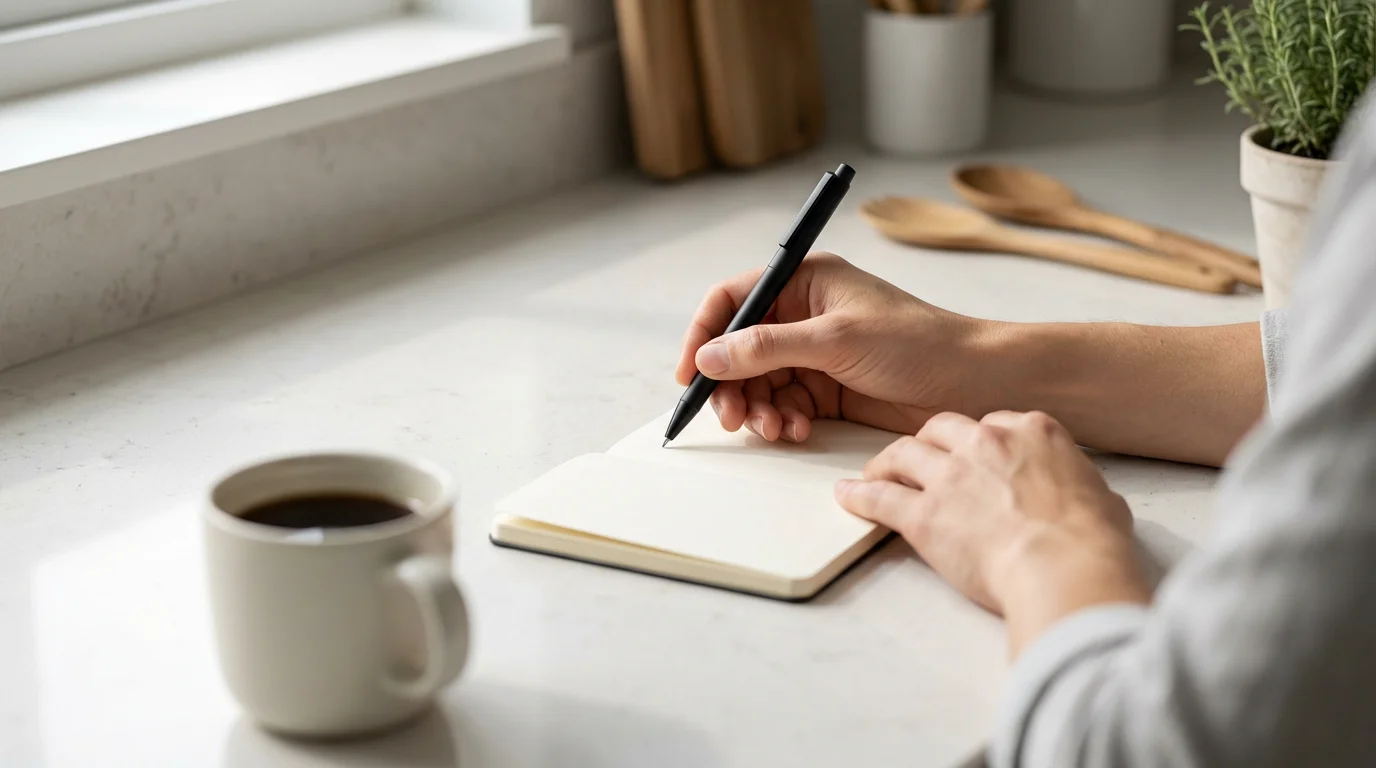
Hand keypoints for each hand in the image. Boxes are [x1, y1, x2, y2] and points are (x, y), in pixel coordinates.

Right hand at [675, 253, 996, 441]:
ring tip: (773, 428)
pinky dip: (782, 420)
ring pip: (759, 382)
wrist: (974, 383)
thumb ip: (767, 348)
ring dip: (758, 408)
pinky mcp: (828, 387)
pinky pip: (785, 404)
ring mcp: (815, 352)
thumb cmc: (919, 343)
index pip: (733, 299)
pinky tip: (796, 430)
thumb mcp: (835, 339)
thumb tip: (710, 357)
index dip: (704, 334)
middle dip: (731, 384)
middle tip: (732, 417)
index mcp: (805, 280)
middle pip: (739, 348)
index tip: (690, 373)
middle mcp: (804, 313)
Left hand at [836, 410, 1150, 655]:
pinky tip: (847, 497)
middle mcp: (987, 443)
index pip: (992, 423)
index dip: (976, 441)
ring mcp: (951, 475)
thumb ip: (1080, 487)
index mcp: (1033, 432)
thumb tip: (1087, 500)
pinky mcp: (924, 512)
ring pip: (903, 453)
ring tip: (874, 474)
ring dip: (885, 463)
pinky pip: (879, 497)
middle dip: (927, 442)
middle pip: (940, 428)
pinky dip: (859, 496)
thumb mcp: (1102, 499)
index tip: (971, 454)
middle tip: (919, 459)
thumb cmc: (1090, 541)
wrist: (1064, 566)